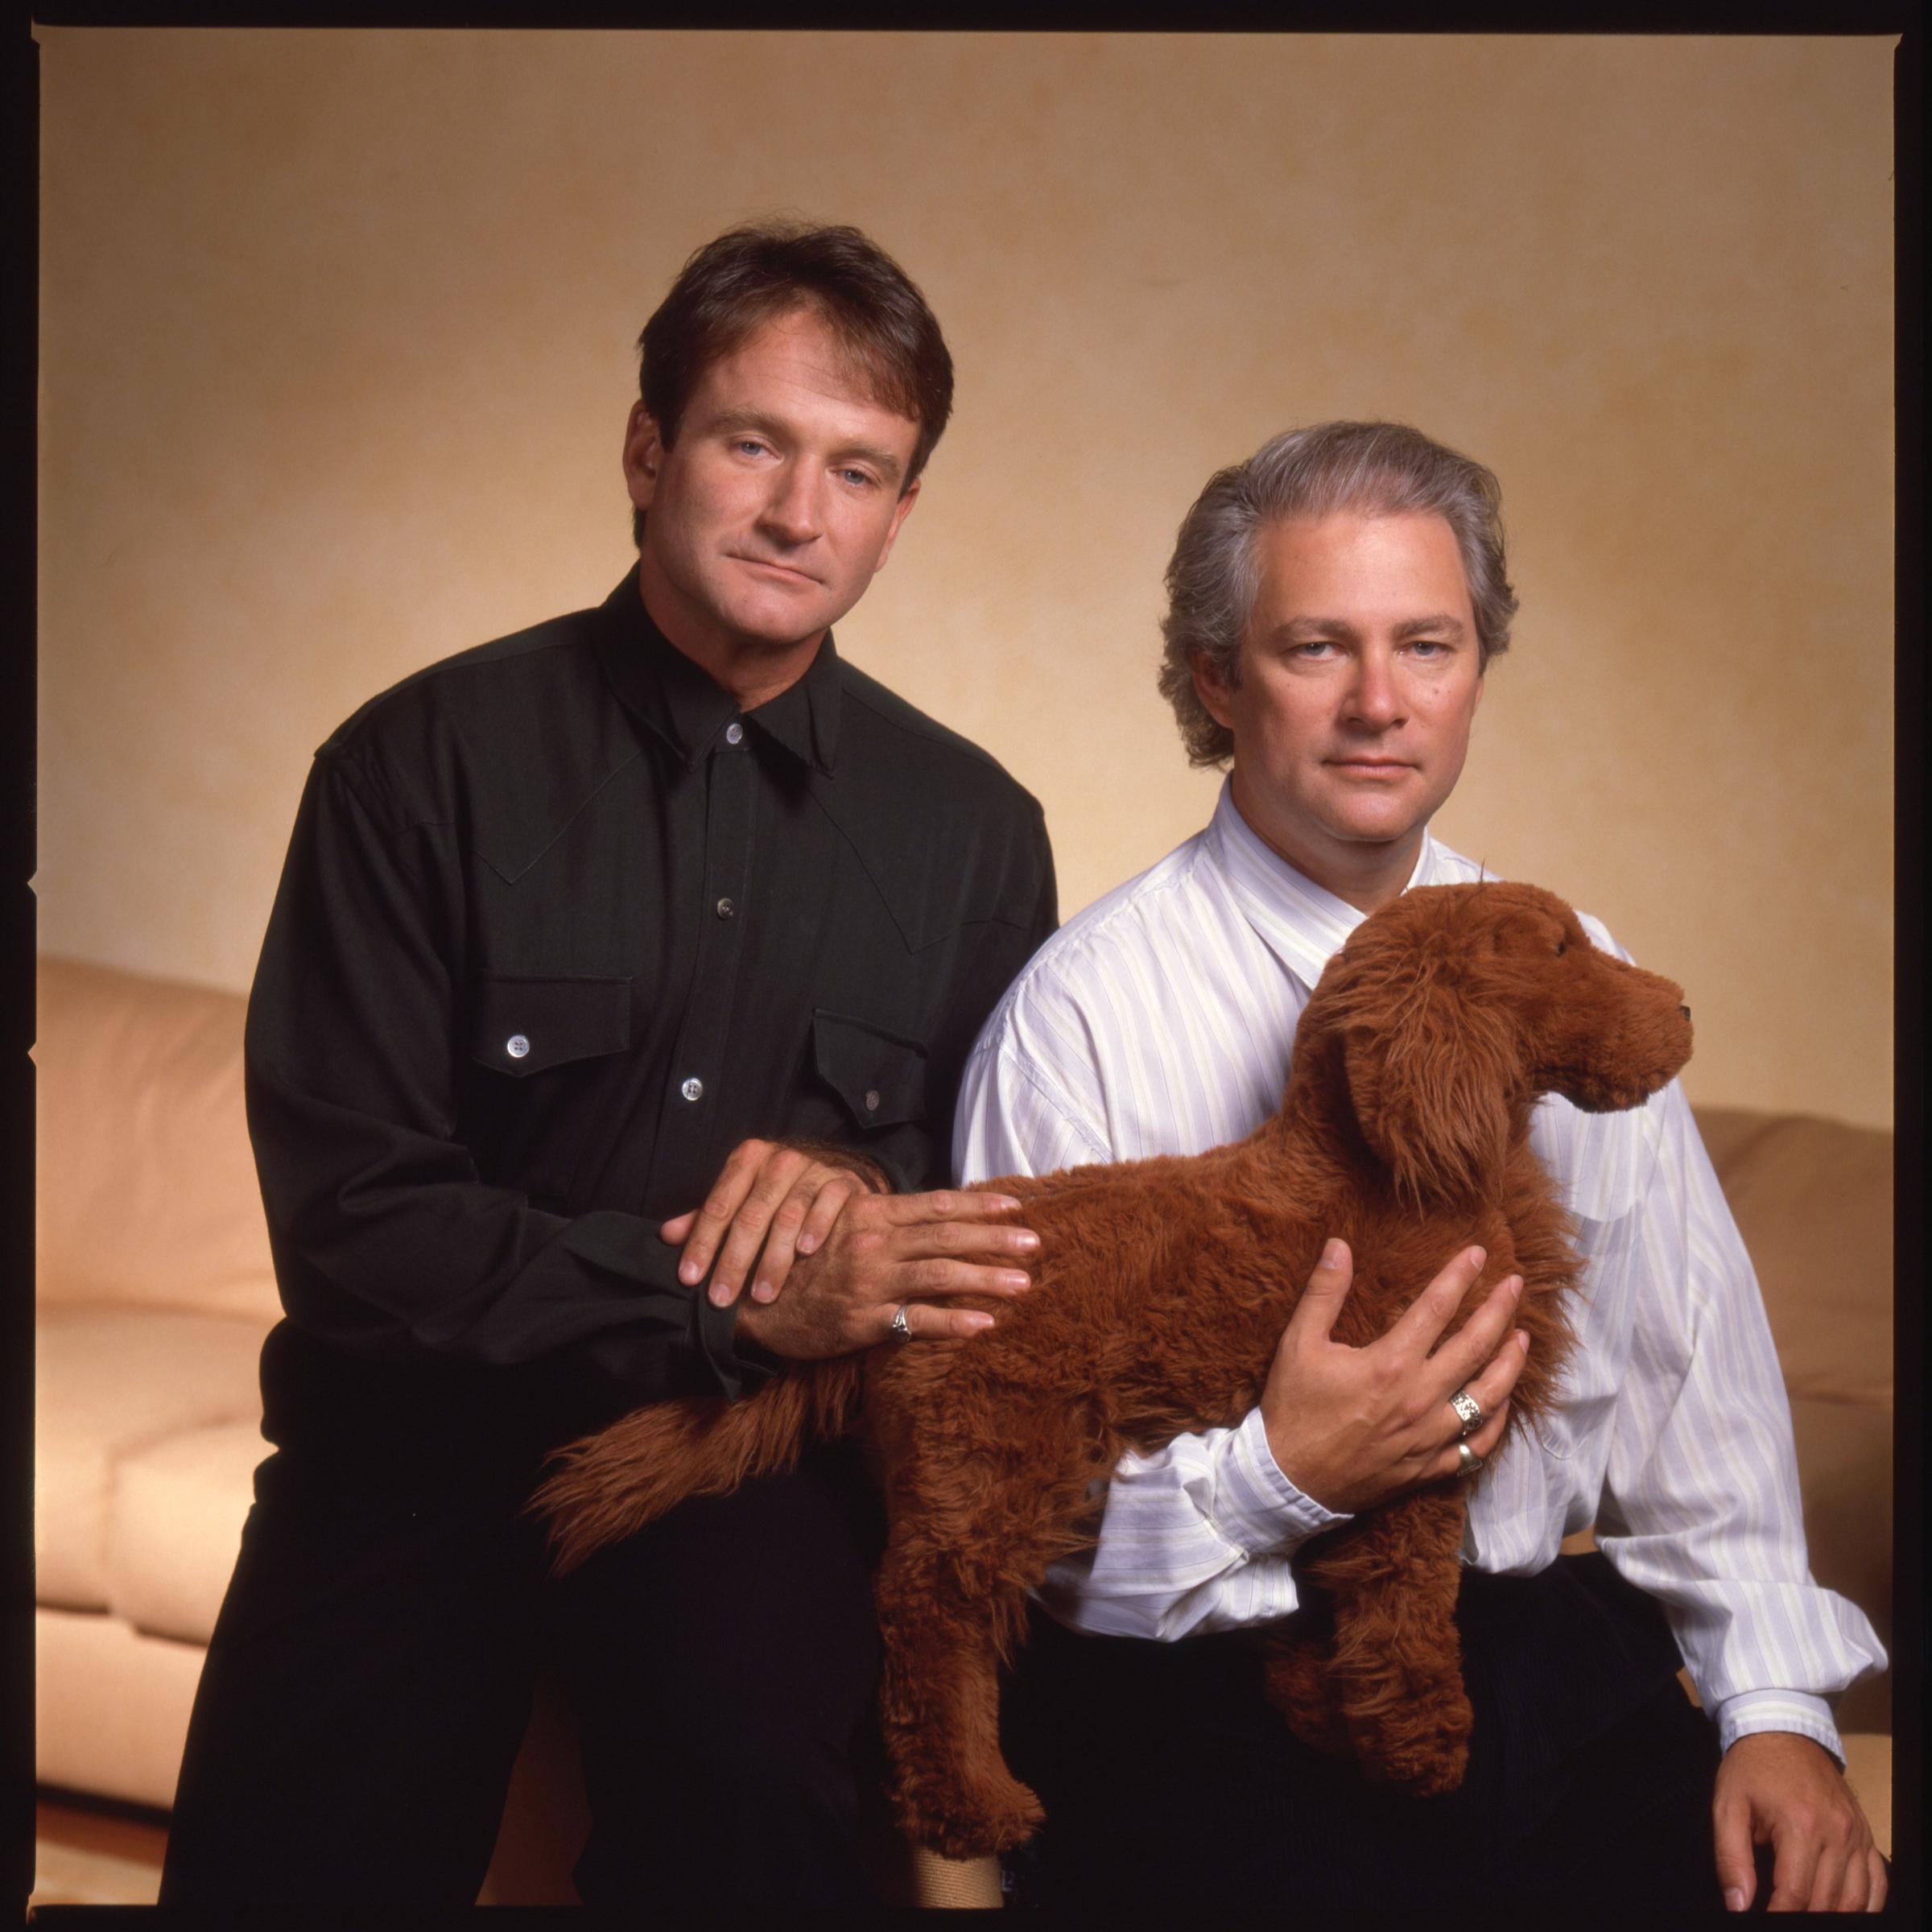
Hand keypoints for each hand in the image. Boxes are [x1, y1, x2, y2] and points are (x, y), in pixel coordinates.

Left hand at [662, 1138, 885, 1309]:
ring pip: (787, 1216)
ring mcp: (812, 1169)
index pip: (718, 1206)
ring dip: (773, 1259)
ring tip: (762, 1294)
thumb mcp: (740, 1198)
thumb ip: (707, 1217)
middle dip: (734, 1262)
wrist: (830, 1177)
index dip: (702, 1244)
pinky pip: (827, 1204)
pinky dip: (816, 1227)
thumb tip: (667, 1236)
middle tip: (722, 1298)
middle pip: (751, 1216)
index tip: (690, 1279)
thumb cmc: (776, 1194)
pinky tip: (806, 1252)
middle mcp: (779, 1160)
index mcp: (747, 1159)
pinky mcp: (841, 1181)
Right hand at [734, 1188, 1038, 1359]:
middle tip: (1035, 1242)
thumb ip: (877, 1219)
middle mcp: (874, 1243)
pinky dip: (953, 1323)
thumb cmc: (794, 1259)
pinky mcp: (862, 1321)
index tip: (1016, 1203)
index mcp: (869, 1215)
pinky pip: (916, 1321)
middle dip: (995, 1240)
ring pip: (940, 1276)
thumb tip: (922, 1214)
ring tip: (1022, 1284)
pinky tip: (984, 1325)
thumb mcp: (833, 1225)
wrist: (749, 1300)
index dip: (977, 1204)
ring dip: (985, 1279)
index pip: (934, 1204)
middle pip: (947, 1237)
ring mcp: (870, 1282)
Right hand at [1260, 1239, 1528, 1514]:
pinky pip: (1478, 1445)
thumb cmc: (1293, 1408)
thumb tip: (1339, 1245)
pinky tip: (1503, 1401)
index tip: (1478, 1253)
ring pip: (1489, 1396)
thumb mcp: (1297, 1343)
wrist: (1289, 1480)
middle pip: (1475, 1346)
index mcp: (1390, 1363)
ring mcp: (1430, 1436)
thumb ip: (1323, 1292)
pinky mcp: (1430, 1466)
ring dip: (1511, 1363)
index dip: (1460, 1275)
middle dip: (1500, 1310)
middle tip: (1515, 1284)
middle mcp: (1420, 1398)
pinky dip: (1498, 1420)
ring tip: (1522, 1338)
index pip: (1437, 1307)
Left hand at [1713, 1731, 1885, 1911]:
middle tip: (1781, 1917)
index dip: (1778, 1917)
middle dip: (1802, 1917)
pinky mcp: (1866, 1835)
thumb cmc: (1751, 1769)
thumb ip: (1730, 1858)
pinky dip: (1865, 1904)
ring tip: (1806, 1915)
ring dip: (1832, 1914)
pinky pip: (1878, 1882)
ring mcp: (1857, 1835)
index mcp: (1801, 1825)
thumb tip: (1737, 1904)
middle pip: (1826, 1901)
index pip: (1795, 1894)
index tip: (1761, 1922)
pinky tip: (1846, 1911)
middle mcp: (1837, 1833)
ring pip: (1855, 1899)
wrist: (1781, 1731)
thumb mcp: (1727, 1806)